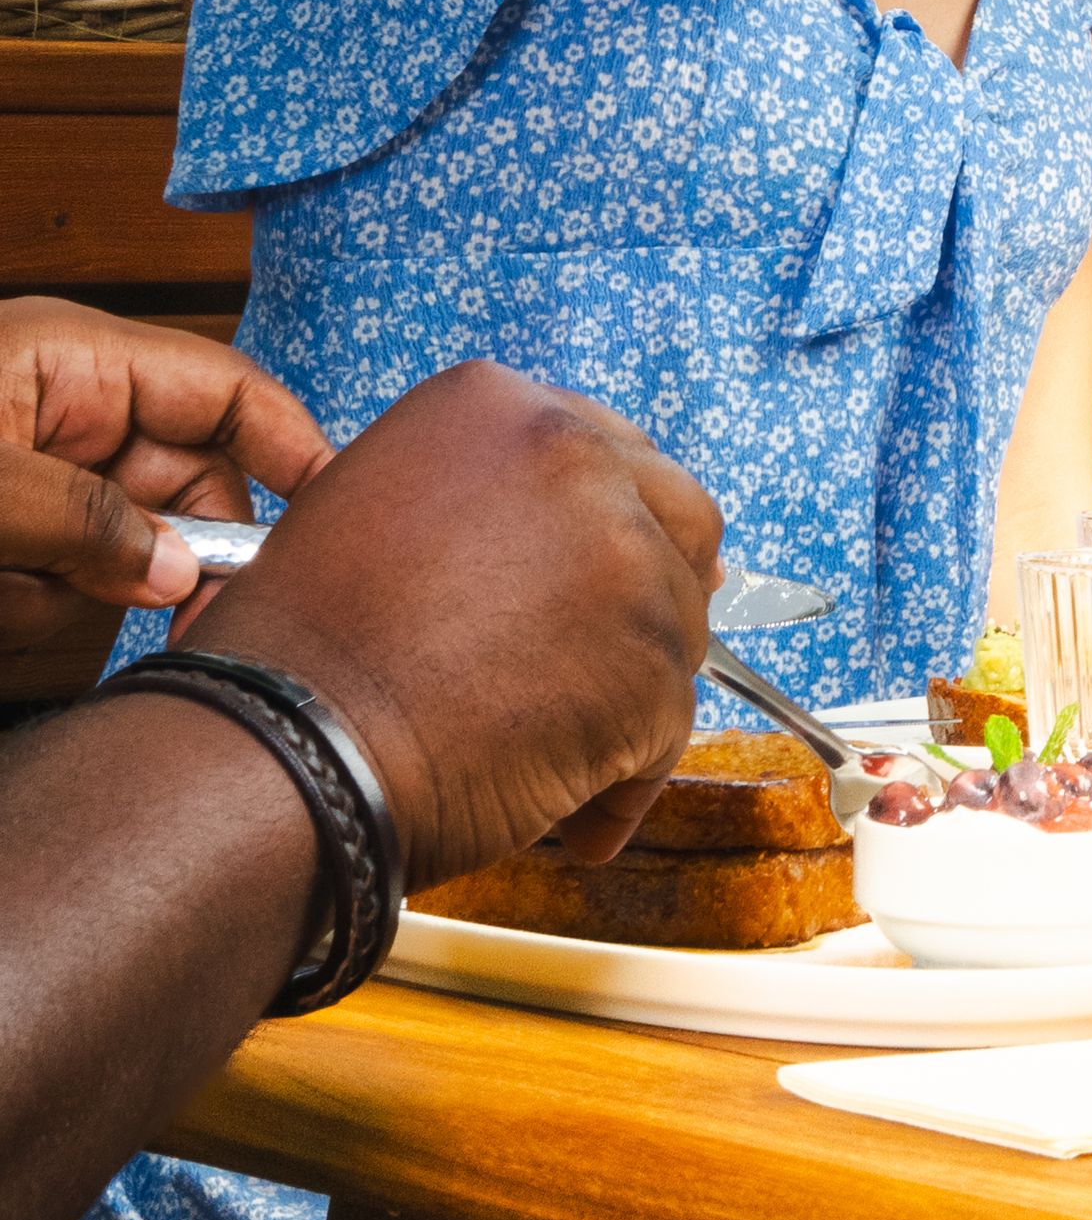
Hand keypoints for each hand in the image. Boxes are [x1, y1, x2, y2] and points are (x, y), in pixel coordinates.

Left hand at [0, 299, 331, 650]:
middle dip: (168, 558)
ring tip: (2, 580)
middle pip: (186, 490)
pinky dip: (25, 603)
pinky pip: (59, 585)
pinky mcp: (14, 532)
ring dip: (66, 591)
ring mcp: (39, 478)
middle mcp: (69, 417)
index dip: (293, 449)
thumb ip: (87, 523)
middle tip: (176, 619)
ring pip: (118, 554)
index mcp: (78, 362)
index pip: (227, 393)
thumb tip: (176, 577)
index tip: (340, 517)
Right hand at [181, 362, 718, 883]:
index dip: (615, 526)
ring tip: (544, 752)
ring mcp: (625, 556)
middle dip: (655, 590)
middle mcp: (573, 457)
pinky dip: (624, 778)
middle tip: (611, 657)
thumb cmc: (299, 657)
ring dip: (633, 691)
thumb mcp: (375, 512)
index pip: (612, 454)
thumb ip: (482, 502)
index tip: (599, 580)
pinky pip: (669, 728)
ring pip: (681, 625)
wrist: (282, 749)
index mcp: (496, 406)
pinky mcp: (651, 661)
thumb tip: (580, 533)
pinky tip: (567, 812)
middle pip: (679, 520)